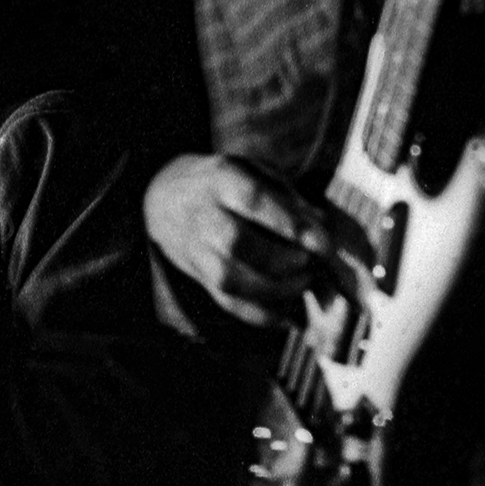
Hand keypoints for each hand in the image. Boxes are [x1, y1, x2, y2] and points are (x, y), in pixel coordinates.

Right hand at [143, 154, 329, 328]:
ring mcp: (196, 249)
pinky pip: (227, 302)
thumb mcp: (252, 170)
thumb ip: (287, 195)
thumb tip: (320, 225)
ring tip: (303, 284)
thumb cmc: (222, 183)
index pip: (253, 200)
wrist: (161, 199)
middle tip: (309, 264)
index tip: (323, 243)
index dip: (290, 223)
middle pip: (237, 242)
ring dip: (275, 290)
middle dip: (281, 259)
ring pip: (229, 279)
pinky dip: (261, 314)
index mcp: (220, 180)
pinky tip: (289, 314)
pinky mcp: (198, 276)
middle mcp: (203, 214)